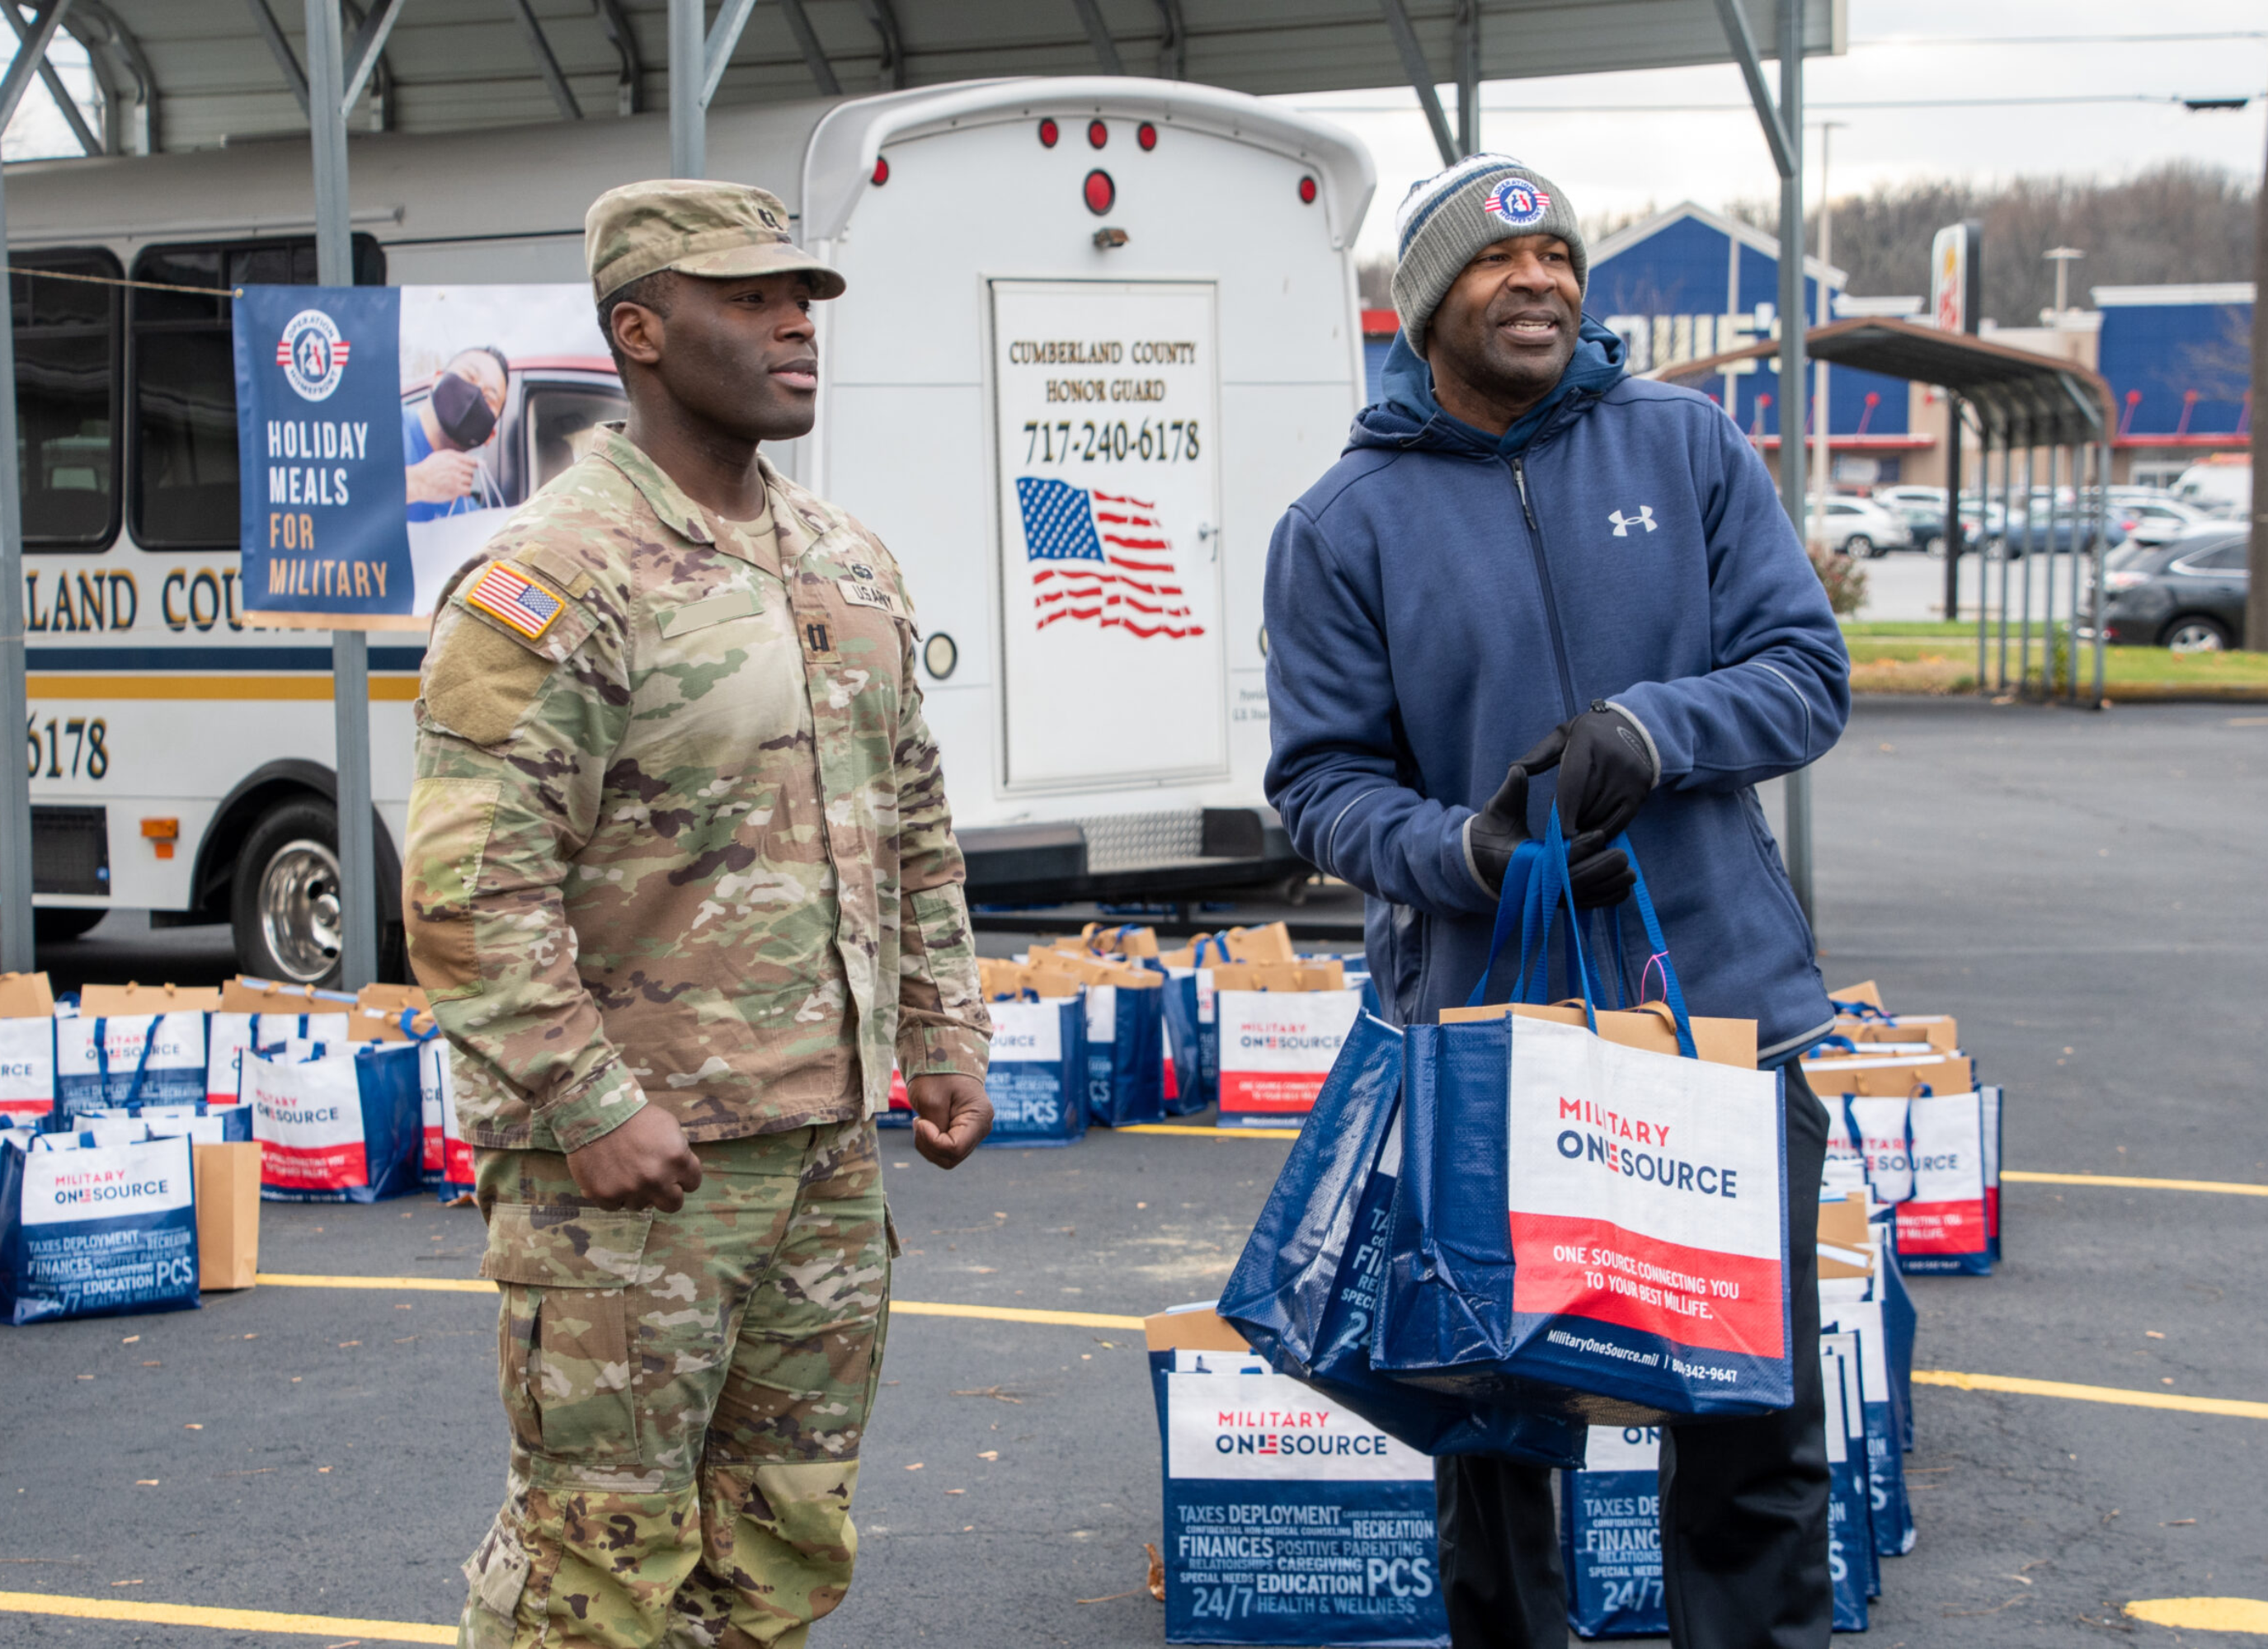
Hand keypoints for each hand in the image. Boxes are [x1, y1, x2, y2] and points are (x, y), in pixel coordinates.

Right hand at [406, 448, 479, 504]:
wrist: (417, 482)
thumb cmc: (426, 470)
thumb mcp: (439, 457)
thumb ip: (454, 458)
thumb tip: (468, 463)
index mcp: (451, 456)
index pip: (472, 460)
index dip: (478, 465)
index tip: (481, 467)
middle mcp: (455, 465)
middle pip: (473, 471)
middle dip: (471, 476)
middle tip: (465, 479)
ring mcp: (456, 477)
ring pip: (472, 481)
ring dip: (469, 484)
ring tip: (460, 485)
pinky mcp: (455, 489)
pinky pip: (469, 490)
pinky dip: (468, 492)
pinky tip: (464, 492)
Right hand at [565, 1103, 703, 1212]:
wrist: (595, 1111)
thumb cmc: (634, 1115)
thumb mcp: (669, 1126)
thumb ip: (679, 1152)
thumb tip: (681, 1172)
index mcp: (677, 1159)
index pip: (693, 1183)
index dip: (682, 1177)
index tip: (673, 1173)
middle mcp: (657, 1179)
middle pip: (673, 1204)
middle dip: (666, 1193)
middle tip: (654, 1182)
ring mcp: (631, 1189)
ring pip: (641, 1205)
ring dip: (636, 1193)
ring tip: (625, 1171)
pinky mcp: (606, 1195)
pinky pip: (615, 1206)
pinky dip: (613, 1194)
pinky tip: (609, 1176)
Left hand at [907, 1073, 991, 1168]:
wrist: (943, 1060)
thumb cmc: (938, 1075)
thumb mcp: (931, 1099)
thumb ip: (934, 1128)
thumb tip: (935, 1144)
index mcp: (979, 1117)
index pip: (955, 1148)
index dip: (932, 1141)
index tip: (921, 1121)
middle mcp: (981, 1128)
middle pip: (952, 1156)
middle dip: (929, 1145)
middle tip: (919, 1122)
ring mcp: (973, 1132)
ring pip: (948, 1158)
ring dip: (928, 1145)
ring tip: (922, 1121)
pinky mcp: (963, 1133)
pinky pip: (945, 1150)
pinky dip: (931, 1143)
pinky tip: (927, 1124)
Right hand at [1469, 762, 1632, 909]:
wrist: (1481, 857)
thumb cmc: (1491, 830)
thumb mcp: (1497, 809)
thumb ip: (1511, 792)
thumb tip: (1518, 770)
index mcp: (1515, 862)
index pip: (1552, 859)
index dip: (1578, 848)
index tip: (1599, 834)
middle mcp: (1530, 884)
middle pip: (1570, 883)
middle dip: (1599, 870)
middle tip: (1623, 856)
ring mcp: (1543, 895)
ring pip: (1579, 897)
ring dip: (1606, 886)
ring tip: (1631, 873)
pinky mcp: (1554, 899)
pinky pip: (1581, 903)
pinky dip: (1602, 898)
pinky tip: (1623, 890)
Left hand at [1515, 701, 1658, 841]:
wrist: (1636, 728)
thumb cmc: (1590, 735)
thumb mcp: (1564, 735)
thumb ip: (1539, 754)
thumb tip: (1513, 768)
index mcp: (1588, 742)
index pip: (1572, 784)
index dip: (1563, 811)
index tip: (1556, 832)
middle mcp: (1612, 759)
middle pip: (1584, 804)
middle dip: (1570, 819)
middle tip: (1561, 822)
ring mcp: (1629, 777)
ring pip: (1600, 815)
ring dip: (1584, 825)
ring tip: (1576, 820)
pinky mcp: (1640, 792)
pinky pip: (1619, 821)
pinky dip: (1603, 829)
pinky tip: (1593, 827)